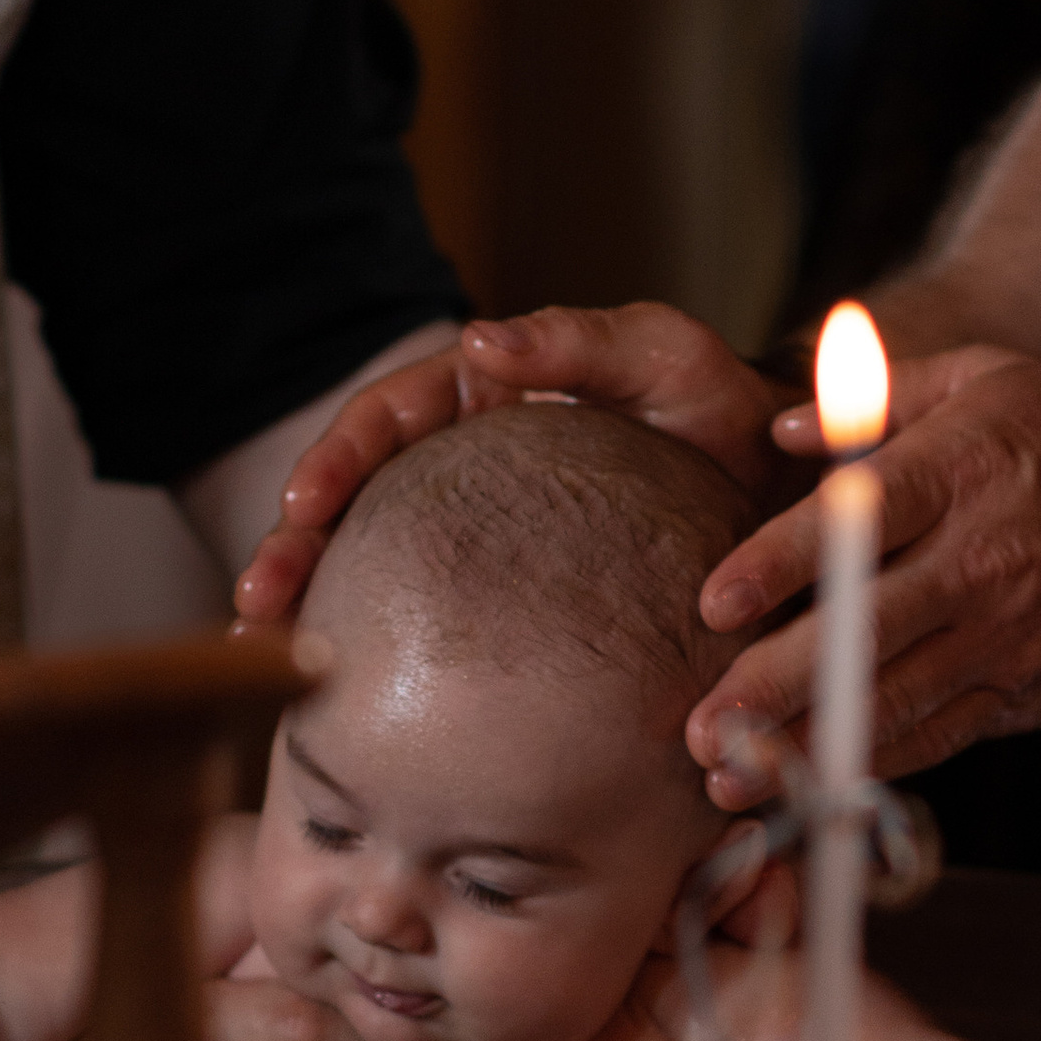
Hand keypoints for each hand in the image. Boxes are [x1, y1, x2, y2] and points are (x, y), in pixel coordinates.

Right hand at [233, 305, 795, 624]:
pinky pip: (428, 617)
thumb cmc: (720, 410)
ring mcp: (479, 528)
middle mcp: (465, 459)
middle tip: (259, 604)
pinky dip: (381, 649)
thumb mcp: (660, 354)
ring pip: (374, 560)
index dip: (336, 457)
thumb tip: (481, 341)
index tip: (305, 502)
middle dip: (295, 544)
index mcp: (484, 395)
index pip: (386, 415)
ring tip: (274, 656)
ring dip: (316, 603)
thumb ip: (577, 341)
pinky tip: (351, 699)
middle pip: (356, 496)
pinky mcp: (503, 593)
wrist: (781, 488)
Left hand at [689, 346, 1040, 803]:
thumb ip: (882, 397)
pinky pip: (936, 737)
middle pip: (858, 632)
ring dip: (805, 745)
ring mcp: (1002, 637)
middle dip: (771, 687)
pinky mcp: (1022, 693)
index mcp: (962, 470)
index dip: (777, 567)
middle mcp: (976, 561)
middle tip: (700, 729)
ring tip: (730, 779)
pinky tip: (811, 786)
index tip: (712, 605)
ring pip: (891, 701)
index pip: (853, 524)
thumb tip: (778, 425)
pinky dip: (872, 764)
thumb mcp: (997, 378)